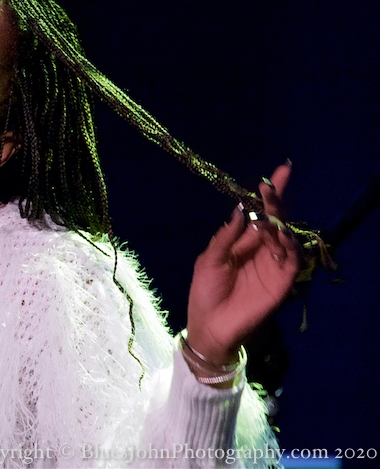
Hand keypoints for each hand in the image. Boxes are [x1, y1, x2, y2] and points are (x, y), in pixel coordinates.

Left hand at [186, 163, 300, 368]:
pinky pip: (291, 261)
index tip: (277, 172)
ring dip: (278, 222)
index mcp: (244, 243)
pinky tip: (278, 234)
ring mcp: (273, 267)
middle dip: (276, 201)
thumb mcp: (209, 259)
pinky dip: (287, 246)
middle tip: (273, 183)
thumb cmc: (205, 292)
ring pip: (285, 238)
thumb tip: (243, 209)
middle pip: (276, 222)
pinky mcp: (281, 283)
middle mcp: (262, 252)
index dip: (269, 195)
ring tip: (269, 209)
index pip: (260, 215)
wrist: (209, 325)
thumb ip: (227, 236)